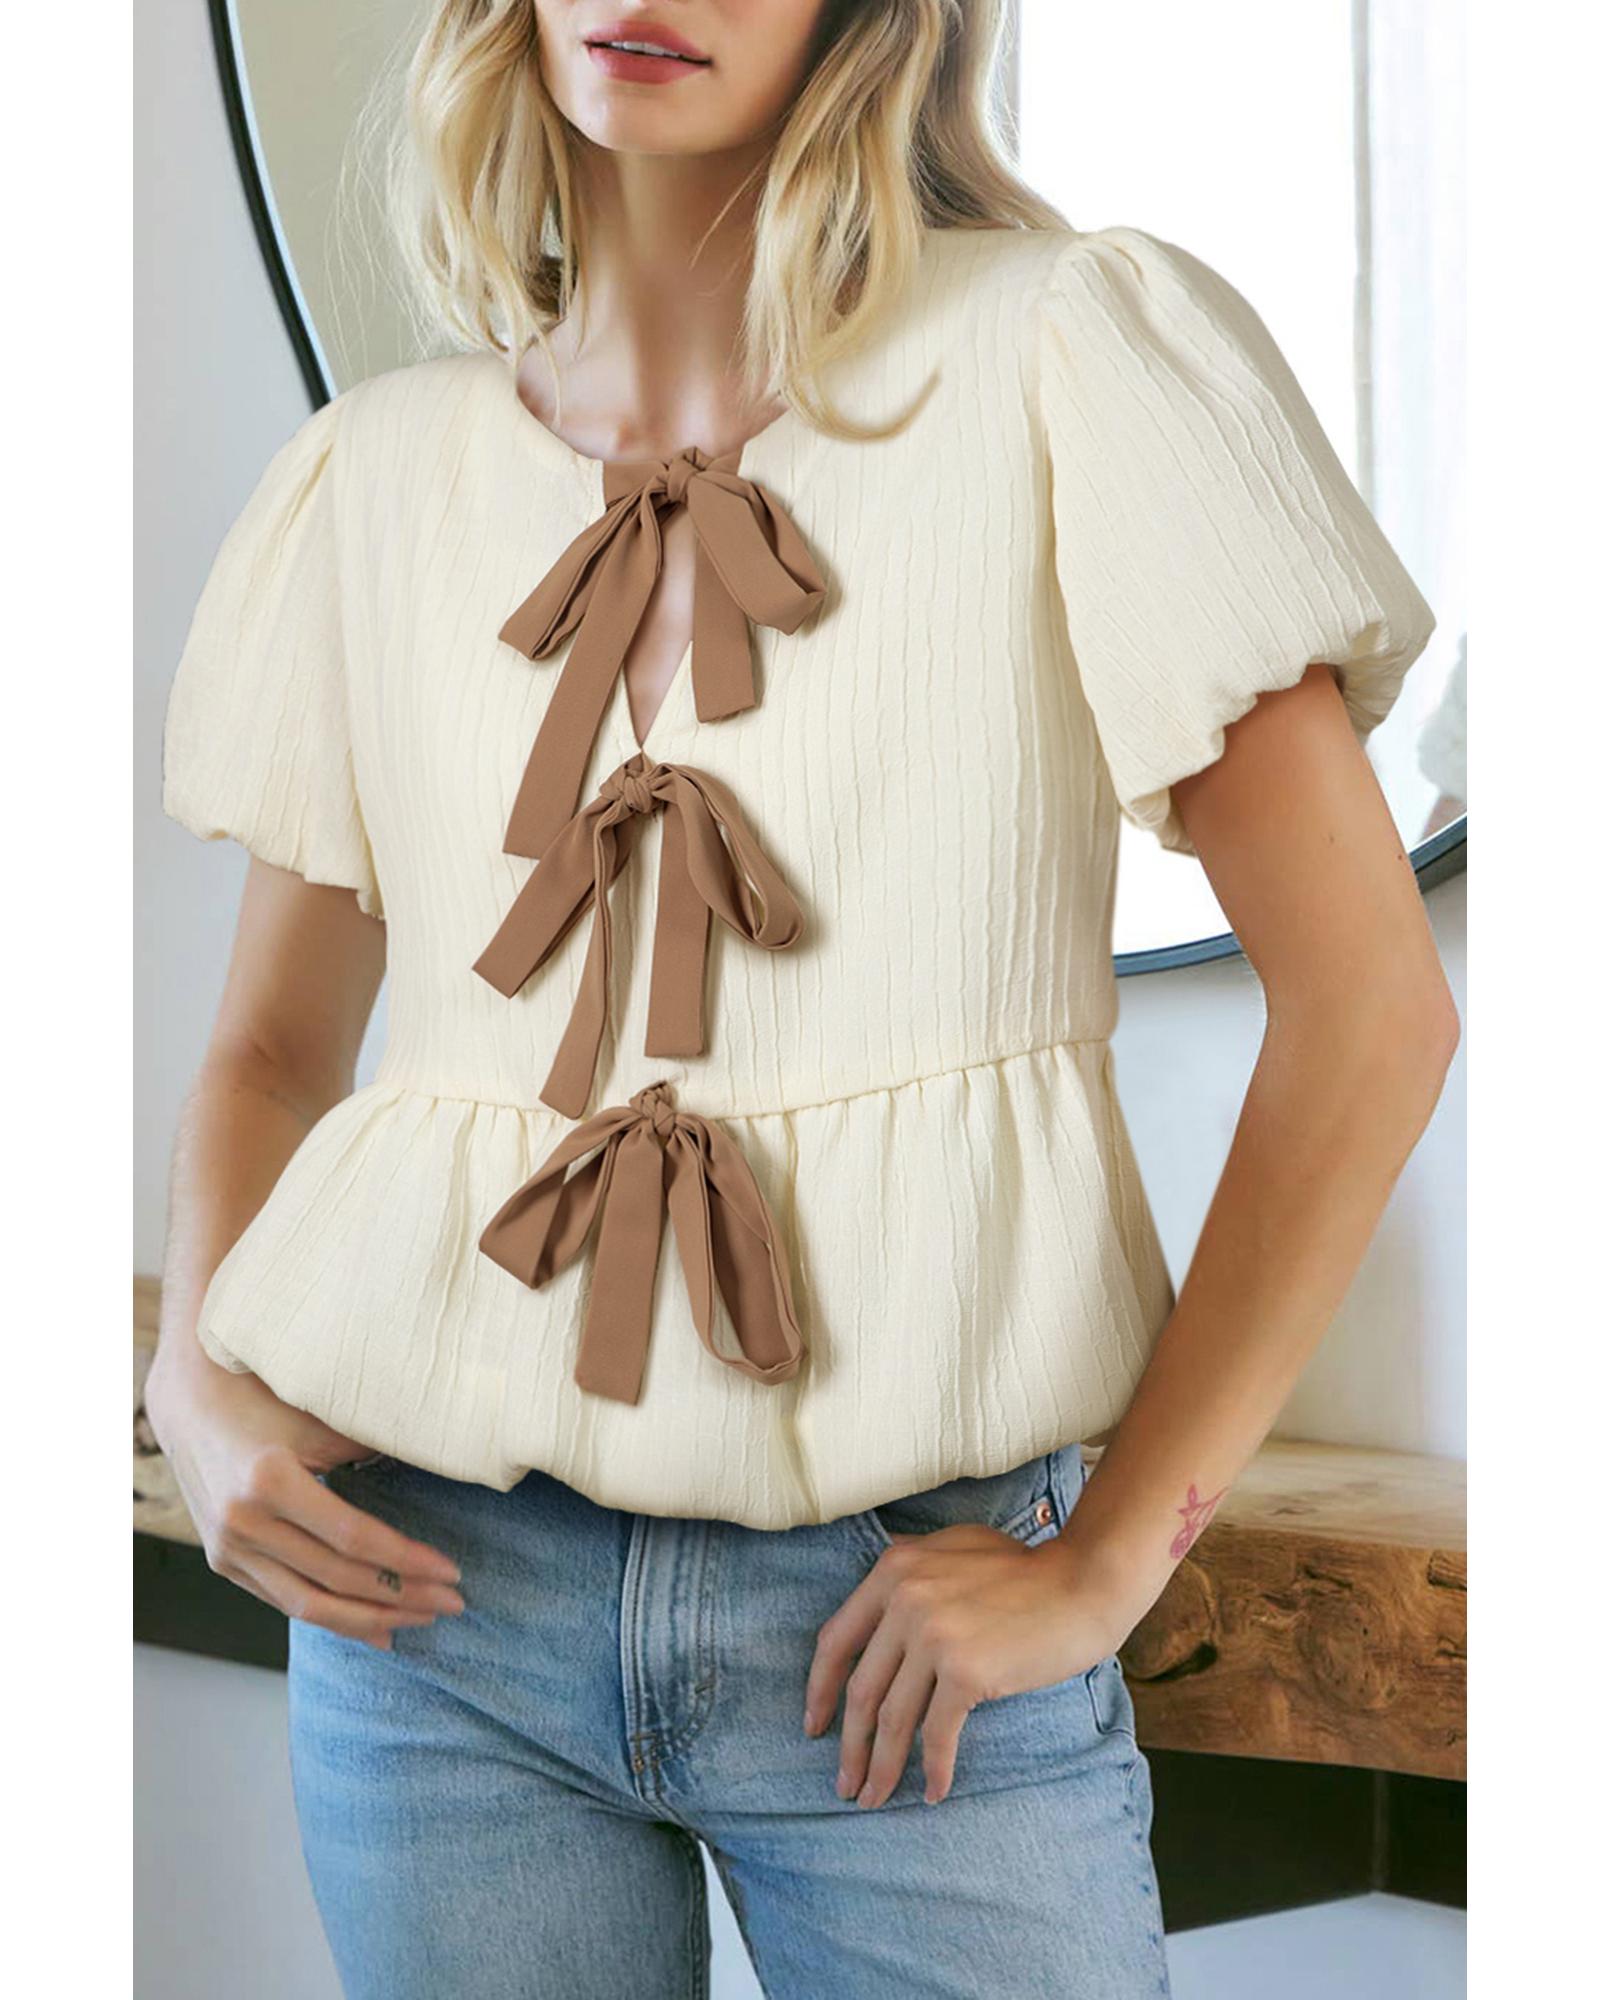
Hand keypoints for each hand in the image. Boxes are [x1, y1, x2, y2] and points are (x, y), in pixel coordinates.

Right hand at [144, 1349, 465, 1648]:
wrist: (189, 1400)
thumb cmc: (265, 1397)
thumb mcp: (318, 1414)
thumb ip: (370, 1445)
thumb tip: (441, 1463)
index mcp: (270, 1480)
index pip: (353, 1538)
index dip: (405, 1560)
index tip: (450, 1571)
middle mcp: (244, 1523)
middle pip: (336, 1579)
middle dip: (400, 1596)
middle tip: (452, 1602)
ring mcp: (228, 1550)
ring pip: (309, 1605)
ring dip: (371, 1619)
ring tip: (421, 1620)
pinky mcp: (224, 1563)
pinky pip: (285, 1603)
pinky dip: (333, 1618)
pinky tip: (374, 1628)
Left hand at [803, 1523, 1132, 1806]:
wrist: (1081, 1581)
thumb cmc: (1025, 1570)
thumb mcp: (952, 1549)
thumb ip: (911, 1572)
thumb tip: (877, 1612)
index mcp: (894, 1570)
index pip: (836, 1639)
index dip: (820, 1690)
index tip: (814, 1727)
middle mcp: (905, 1599)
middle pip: (861, 1688)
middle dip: (849, 1745)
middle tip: (844, 1784)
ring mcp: (933, 1634)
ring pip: (893, 1718)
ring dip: (881, 1767)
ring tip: (874, 1799)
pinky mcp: (966, 1670)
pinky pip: (937, 1732)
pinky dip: (933, 1768)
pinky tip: (934, 1791)